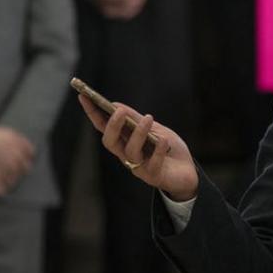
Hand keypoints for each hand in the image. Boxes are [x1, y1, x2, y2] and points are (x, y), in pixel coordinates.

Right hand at [78, 95, 198, 200]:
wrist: (188, 172)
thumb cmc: (168, 148)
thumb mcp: (154, 129)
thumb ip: (136, 120)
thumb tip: (115, 105)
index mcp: (124, 141)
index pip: (104, 127)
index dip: (92, 113)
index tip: (84, 96)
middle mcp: (127, 155)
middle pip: (110, 142)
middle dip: (112, 126)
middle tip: (118, 111)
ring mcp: (139, 167)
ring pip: (130, 151)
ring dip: (138, 133)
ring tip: (148, 118)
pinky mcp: (154, 176)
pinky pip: (153, 163)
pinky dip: (158, 150)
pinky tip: (164, 140)